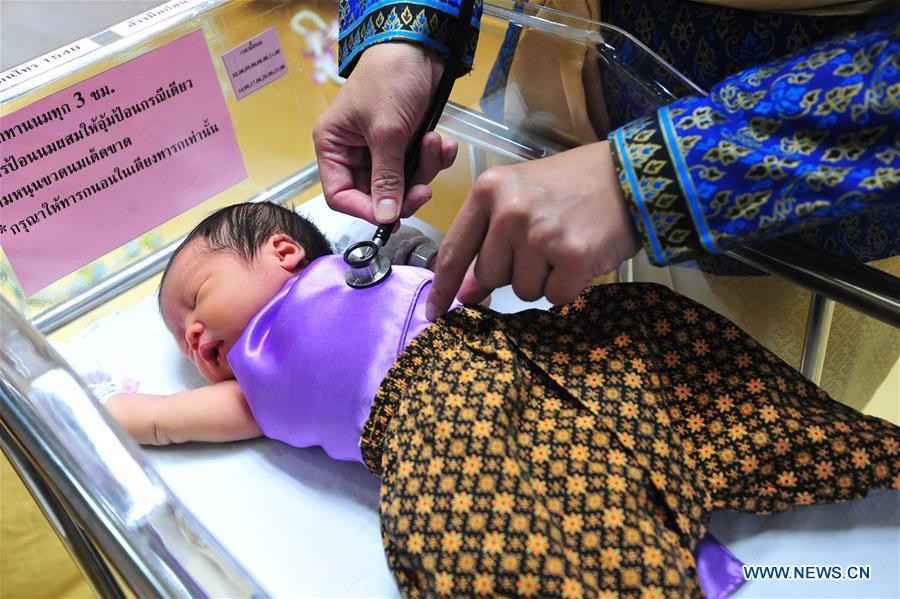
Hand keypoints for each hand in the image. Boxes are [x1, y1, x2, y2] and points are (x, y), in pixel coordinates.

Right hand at [313, 43, 457, 223]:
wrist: (422, 47)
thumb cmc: (390, 76)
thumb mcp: (386, 132)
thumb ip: (387, 178)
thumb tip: (385, 216)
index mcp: (333, 146)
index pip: (340, 196)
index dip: (365, 210)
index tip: (389, 217)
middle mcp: (354, 151)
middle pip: (376, 195)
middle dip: (404, 191)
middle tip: (423, 189)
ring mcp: (382, 149)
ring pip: (403, 184)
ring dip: (424, 170)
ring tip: (433, 145)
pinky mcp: (406, 144)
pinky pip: (420, 167)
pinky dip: (434, 158)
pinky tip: (442, 142)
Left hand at [426, 140, 639, 318]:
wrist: (629, 176)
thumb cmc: (571, 186)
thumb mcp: (519, 197)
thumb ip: (486, 240)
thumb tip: (465, 293)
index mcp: (489, 191)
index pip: (454, 250)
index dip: (443, 286)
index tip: (435, 311)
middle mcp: (510, 211)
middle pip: (489, 276)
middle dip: (512, 271)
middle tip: (541, 243)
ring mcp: (541, 235)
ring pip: (522, 291)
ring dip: (542, 279)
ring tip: (562, 245)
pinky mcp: (572, 256)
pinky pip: (555, 297)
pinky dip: (568, 286)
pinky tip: (580, 256)